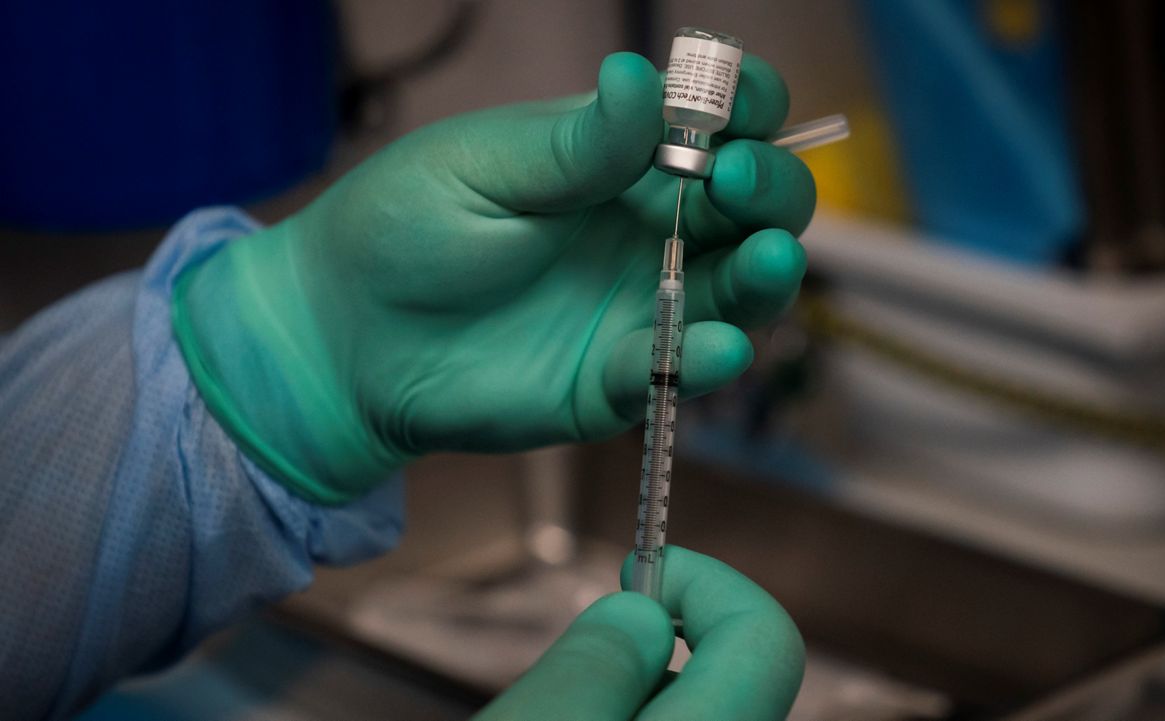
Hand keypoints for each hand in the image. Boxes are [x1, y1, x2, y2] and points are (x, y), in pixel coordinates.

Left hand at [173, 52, 814, 502]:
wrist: (344, 335)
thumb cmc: (404, 227)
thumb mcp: (483, 166)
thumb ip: (573, 143)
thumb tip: (642, 78)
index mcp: (621, 160)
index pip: (715, 126)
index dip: (746, 110)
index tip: (739, 109)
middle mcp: (649, 228)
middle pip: (752, 207)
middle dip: (769, 189)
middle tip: (735, 182)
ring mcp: (640, 305)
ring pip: (739, 290)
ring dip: (768, 275)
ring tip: (769, 258)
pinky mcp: (617, 378)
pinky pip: (676, 369)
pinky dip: (704, 360)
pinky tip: (714, 346)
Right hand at [476, 547, 804, 720]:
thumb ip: (592, 669)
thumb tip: (644, 610)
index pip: (765, 639)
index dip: (706, 582)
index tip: (636, 572)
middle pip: (737, 670)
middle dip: (665, 632)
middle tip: (586, 635)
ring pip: (695, 703)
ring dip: (638, 681)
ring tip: (556, 702)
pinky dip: (630, 711)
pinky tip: (573, 719)